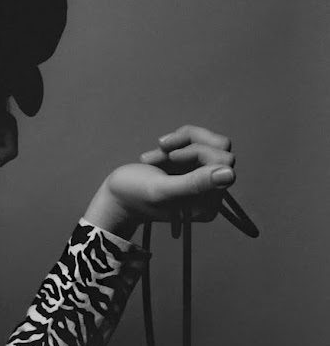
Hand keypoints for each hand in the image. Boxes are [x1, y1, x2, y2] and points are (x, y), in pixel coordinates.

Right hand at [85, 124, 235, 238]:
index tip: (170, 157)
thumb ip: (194, 184)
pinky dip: (177, 141)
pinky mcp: (193, 168)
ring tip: (158, 151)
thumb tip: (229, 175)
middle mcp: (211, 193)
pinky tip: (159, 153)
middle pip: (220, 149)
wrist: (115, 197)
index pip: (224, 163)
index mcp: (208, 205)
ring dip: (182, 141)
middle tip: (161, 151)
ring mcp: (202, 180)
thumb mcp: (161, 190)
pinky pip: (199, 141)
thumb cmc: (133, 196)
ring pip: (211, 141)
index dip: (197, 152)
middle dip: (189, 144)